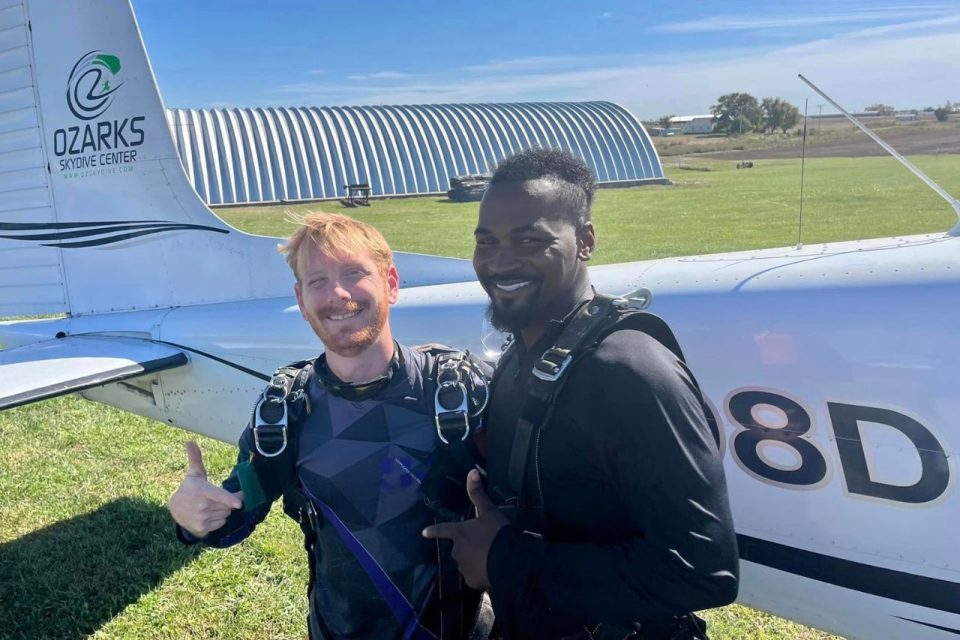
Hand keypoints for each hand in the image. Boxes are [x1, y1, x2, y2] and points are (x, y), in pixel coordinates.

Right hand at [169, 441, 243, 537]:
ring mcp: (201, 518)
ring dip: (223, 510)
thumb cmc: (190, 489)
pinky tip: (208, 515)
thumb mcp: (193, 474)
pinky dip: (218, 520)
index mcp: (201, 490)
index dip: (229, 499)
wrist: (176, 509)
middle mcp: (201, 505)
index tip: (239, 503)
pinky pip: (221, 523)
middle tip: (216, 498)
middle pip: (227, 505)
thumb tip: (190, 441)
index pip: (218, 495)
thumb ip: (196, 458)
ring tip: (210, 506)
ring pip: (225, 514)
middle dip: (227, 502)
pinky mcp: (202, 529)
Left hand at [422, 469, 508, 588]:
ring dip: (474, 560)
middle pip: (459, 548)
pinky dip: (480, 574)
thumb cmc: (496, 533)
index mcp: (459, 533)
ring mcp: (463, 567)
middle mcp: (457, 551)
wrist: (508, 560)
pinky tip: (492, 570)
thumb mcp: (489, 512)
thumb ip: (478, 494)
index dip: (434, 531)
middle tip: (484, 546)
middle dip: (468, 547)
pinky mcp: (471, 581)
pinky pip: (474, 576)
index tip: (424, 533)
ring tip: (490, 558)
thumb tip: (472, 471)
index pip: (443, 530)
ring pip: (466, 563)